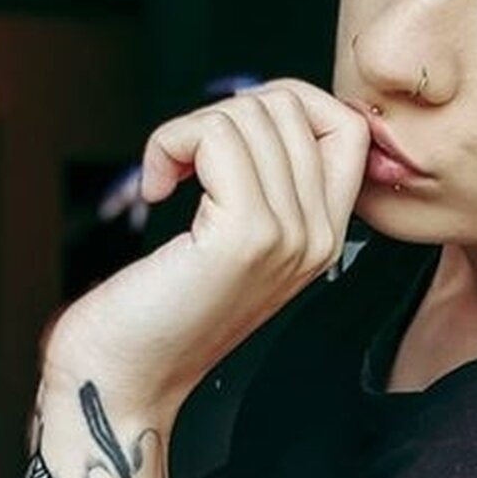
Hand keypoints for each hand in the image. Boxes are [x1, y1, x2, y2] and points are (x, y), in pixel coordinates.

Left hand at [43, 79, 369, 420]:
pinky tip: (157, 186)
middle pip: (293, 107)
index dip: (290, 102)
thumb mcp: (238, 242)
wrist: (127, 375)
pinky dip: (170, 143)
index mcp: (327, 236)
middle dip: (224, 111)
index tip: (235, 130)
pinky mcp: (245, 235)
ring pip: (251, 115)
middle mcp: (319, 236)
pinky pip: (216, 138)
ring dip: (189, 130)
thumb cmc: (165, 308)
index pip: (349, 127)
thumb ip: (270, 184)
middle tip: (189, 157)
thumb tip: (263, 110)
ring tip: (170, 175)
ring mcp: (289, 236)